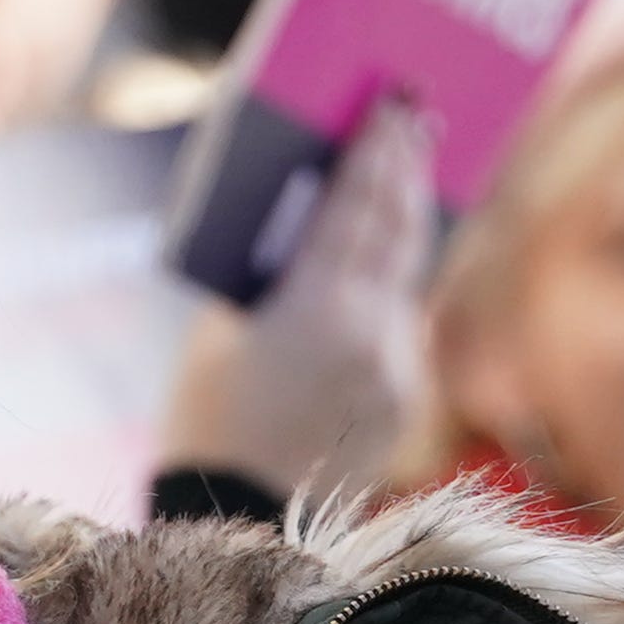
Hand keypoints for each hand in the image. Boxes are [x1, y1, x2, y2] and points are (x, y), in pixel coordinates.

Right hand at [157, 95, 431, 506]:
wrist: (237, 517)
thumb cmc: (208, 416)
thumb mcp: (222, 330)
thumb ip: (272, 276)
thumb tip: (305, 224)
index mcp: (318, 311)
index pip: (355, 209)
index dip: (373, 152)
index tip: (388, 106)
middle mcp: (374, 336)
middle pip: (399, 232)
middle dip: (405, 170)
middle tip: (415, 115)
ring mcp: (399, 369)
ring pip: (410, 277)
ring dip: (408, 221)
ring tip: (410, 169)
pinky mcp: (407, 397)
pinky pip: (404, 323)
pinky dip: (395, 284)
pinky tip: (392, 255)